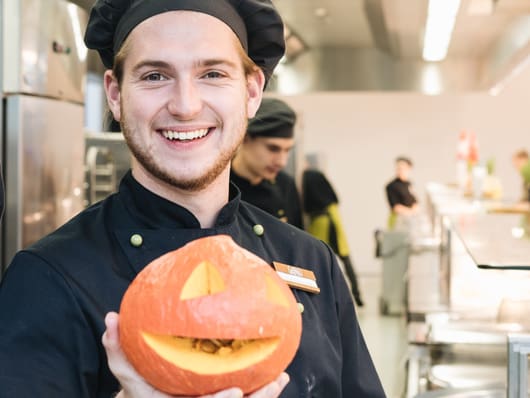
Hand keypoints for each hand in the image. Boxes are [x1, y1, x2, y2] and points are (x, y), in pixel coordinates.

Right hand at [102, 312, 288, 397]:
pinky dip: (261, 386)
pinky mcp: (222, 397)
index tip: (236, 390)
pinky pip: (246, 396)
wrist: (155, 397)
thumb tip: (111, 317)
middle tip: (274, 383)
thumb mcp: (128, 371)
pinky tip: (276, 372)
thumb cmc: (141, 386)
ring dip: (264, 394)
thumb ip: (117, 348)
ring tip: (281, 377)